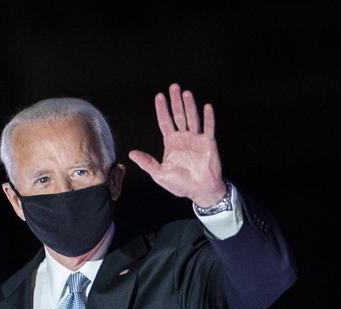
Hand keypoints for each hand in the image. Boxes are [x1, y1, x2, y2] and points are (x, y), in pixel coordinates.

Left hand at [128, 83, 226, 206]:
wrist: (200, 191)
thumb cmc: (181, 184)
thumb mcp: (160, 175)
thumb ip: (147, 163)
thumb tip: (131, 153)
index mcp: (171, 143)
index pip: (165, 122)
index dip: (162, 109)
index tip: (159, 96)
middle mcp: (183, 138)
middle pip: (178, 115)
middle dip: (175, 101)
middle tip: (173, 87)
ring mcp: (196, 139)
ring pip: (192, 118)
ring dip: (189, 106)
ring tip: (186, 93)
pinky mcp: (209, 143)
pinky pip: (209, 128)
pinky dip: (208, 118)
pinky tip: (206, 107)